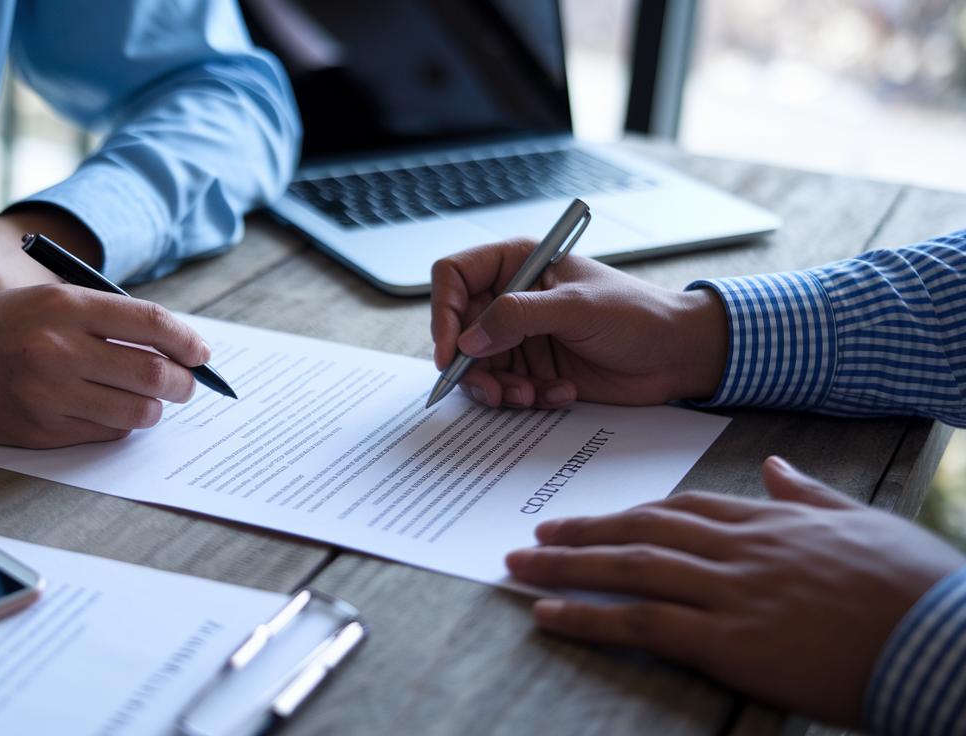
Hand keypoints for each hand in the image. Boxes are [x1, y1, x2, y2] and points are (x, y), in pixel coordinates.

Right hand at [0, 284, 207, 445]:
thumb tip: (169, 344)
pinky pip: (106, 433)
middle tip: (186, 384)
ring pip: (137, 410)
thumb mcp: (43, 301)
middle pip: (154, 372)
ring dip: (155, 408)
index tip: (201, 352)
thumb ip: (102, 318)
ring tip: (150, 401)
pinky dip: (121, 424)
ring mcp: (50, 393)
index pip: (151, 323)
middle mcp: (59, 348)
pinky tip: (113, 413)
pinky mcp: (41, 430)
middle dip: (183, 382)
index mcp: (63, 305)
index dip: (187, 340)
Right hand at [430, 240, 728, 408]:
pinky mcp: (532, 368)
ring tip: (529, 396)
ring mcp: (520, 336)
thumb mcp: (576, 308)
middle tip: (492, 389)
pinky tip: (558, 393)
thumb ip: (518, 317)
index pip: (454, 277)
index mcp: (517, 263)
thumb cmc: (637, 314)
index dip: (444, 311)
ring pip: (476, 366)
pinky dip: (524, 398)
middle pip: (457, 330)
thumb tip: (467, 340)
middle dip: (471, 365)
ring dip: (498, 388)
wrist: (677, 355)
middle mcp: (510, 298)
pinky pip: (505, 388)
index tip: (450, 350)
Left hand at [505, 457, 965, 725]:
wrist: (943, 639)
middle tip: (537, 533)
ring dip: (567, 565)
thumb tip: (781, 468)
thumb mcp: (865, 524)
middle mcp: (740, 547)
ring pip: (630, 570)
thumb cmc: (914, 588)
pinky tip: (548, 614)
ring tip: (521, 564)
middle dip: (584, 532)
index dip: (632, 512)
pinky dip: (587, 617)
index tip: (599, 516)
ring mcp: (731, 591)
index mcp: (771, 520)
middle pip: (643, 531)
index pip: (683, 507)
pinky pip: (641, 623)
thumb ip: (812, 495)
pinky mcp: (728, 640)